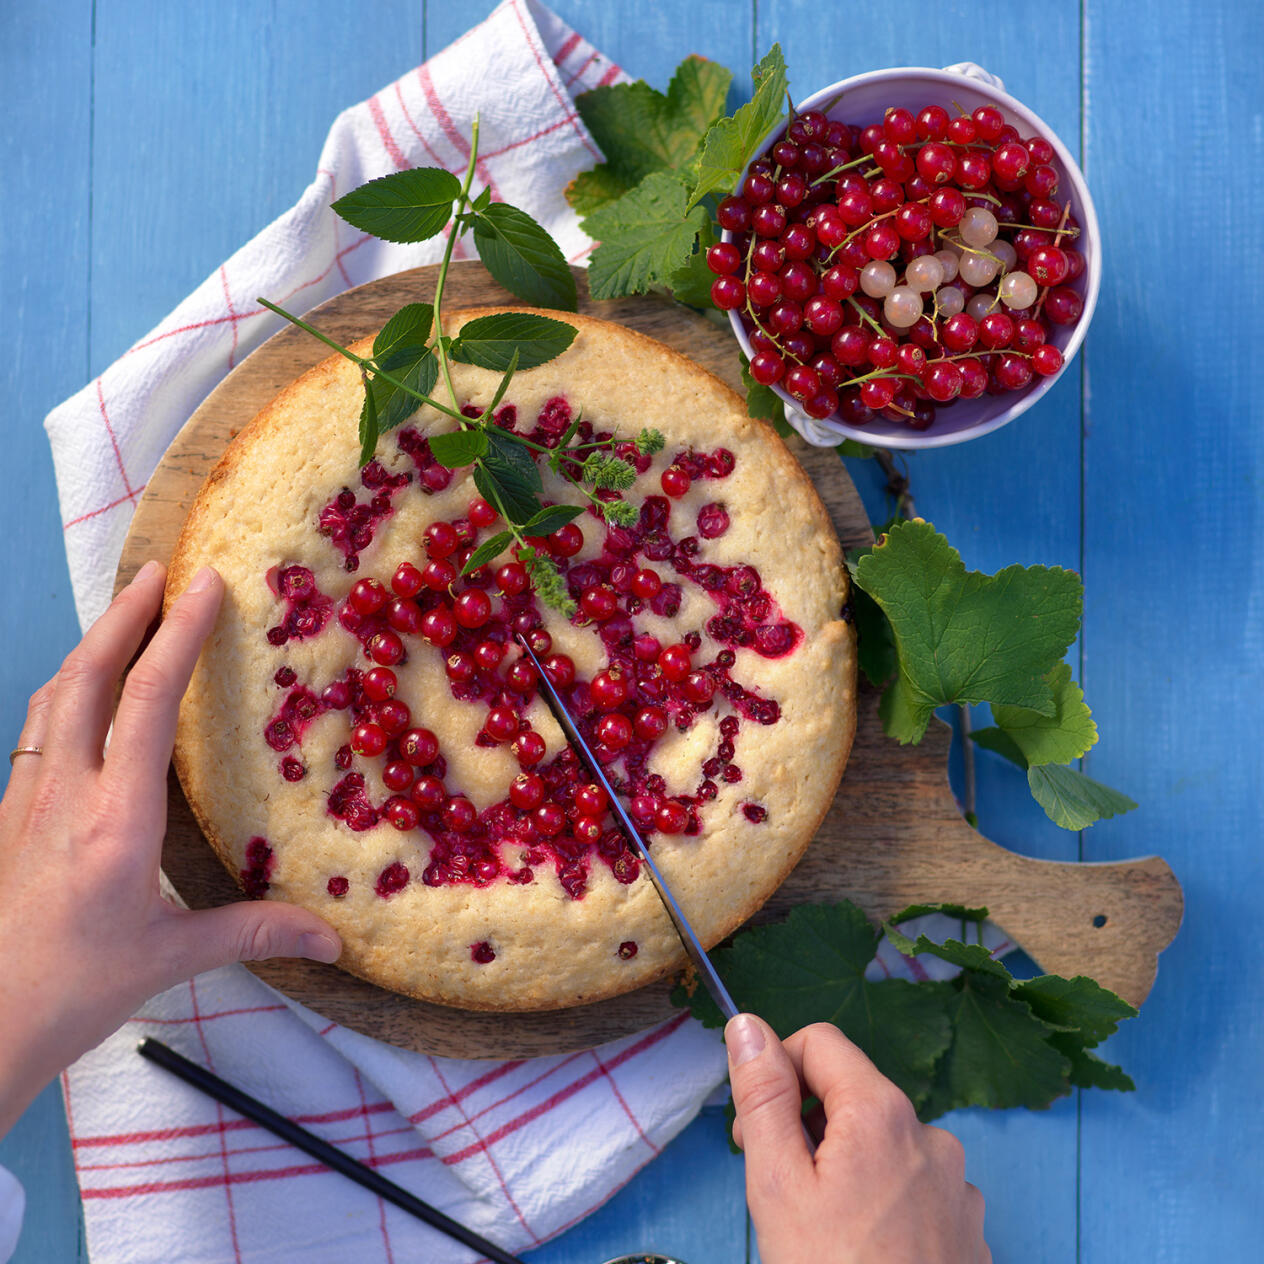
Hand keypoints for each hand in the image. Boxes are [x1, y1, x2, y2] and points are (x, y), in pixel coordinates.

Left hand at [0, 562, 340, 1137]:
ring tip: (125, 611)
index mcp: (115, 821)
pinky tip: (82, 689)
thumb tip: (333, 942)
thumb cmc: (74, 989)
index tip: (204, 585)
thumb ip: (255, 932)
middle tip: (159, 570)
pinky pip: (38, 726)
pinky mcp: (11, 812)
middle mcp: (65, 794)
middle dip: (124, 616)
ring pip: (54, 695)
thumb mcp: (171, 958)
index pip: (146, 704)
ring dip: (91, 644)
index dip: (177, 637)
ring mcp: (28, 799)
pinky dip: (67, 685)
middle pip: (87, 677)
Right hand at [726, 1015, 988, 1263]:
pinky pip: (914, 1186)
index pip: (819, 1042)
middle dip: (807, 1125)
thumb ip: (762, 1096)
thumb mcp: (777, 1184)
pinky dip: (882, 1200)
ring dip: (845, 1165)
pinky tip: (862, 1249)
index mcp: (882, 1113)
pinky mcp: (967, 1227)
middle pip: (852, 1095)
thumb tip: (747, 1025)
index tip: (755, 1129)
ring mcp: (956, 1185)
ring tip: (821, 1229)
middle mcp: (930, 1136)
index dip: (777, 1073)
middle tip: (779, 1189)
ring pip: (882, 1143)